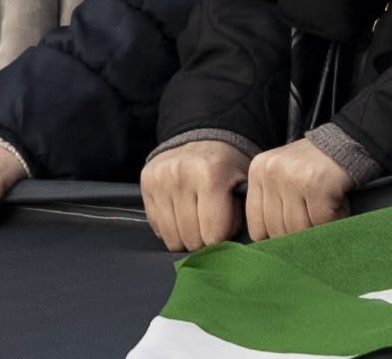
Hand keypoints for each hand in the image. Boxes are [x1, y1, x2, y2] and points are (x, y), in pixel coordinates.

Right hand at [138, 139, 247, 254]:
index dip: (222, 239)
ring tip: (196, 222)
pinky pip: (157, 227)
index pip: (213, 235)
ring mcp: (160, 178)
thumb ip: (243, 216)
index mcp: (211, 174)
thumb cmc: (228, 170)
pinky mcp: (146, 182)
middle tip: (210, 225)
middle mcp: (181, 174)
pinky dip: (170, 229)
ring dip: (186, 237)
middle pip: (191, 239)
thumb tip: (231, 250)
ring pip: (172, 238)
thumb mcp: (245, 187)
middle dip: (204, 241)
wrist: (203, 140)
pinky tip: (180, 214)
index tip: (226, 228)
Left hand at [243, 138, 352, 239]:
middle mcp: (271, 172)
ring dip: (317, 228)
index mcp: (257, 171)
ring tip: (325, 213)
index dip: (274, 239)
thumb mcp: (281, 177)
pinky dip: (333, 221)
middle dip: (299, 235)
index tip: (288, 242)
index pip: (257, 225)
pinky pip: (321, 222)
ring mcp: (292, 178)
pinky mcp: (315, 185)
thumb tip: (266, 243)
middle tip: (314, 224)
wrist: (343, 143)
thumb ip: (271, 204)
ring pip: (299, 229)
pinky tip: (337, 207)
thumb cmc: (312, 167)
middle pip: (278, 230)